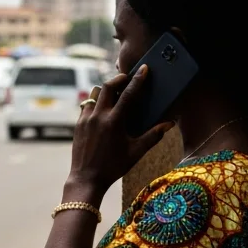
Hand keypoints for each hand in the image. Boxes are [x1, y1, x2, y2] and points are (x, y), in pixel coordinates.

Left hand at [64, 66, 172, 195]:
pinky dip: (96, 102)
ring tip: (114, 93)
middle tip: (127, 78)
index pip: (129, 94)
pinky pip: (86, 105)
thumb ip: (153, 136)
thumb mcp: (136, 152)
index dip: (138, 79)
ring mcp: (86, 119)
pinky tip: (102, 109)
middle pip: (108, 86)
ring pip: (94, 94)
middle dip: (119, 79)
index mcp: (114, 121)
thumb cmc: (114, 167)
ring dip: (105, 89)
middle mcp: (99, 116)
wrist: (87, 178)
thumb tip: (169, 124)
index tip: (144, 69)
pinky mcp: (78, 124)